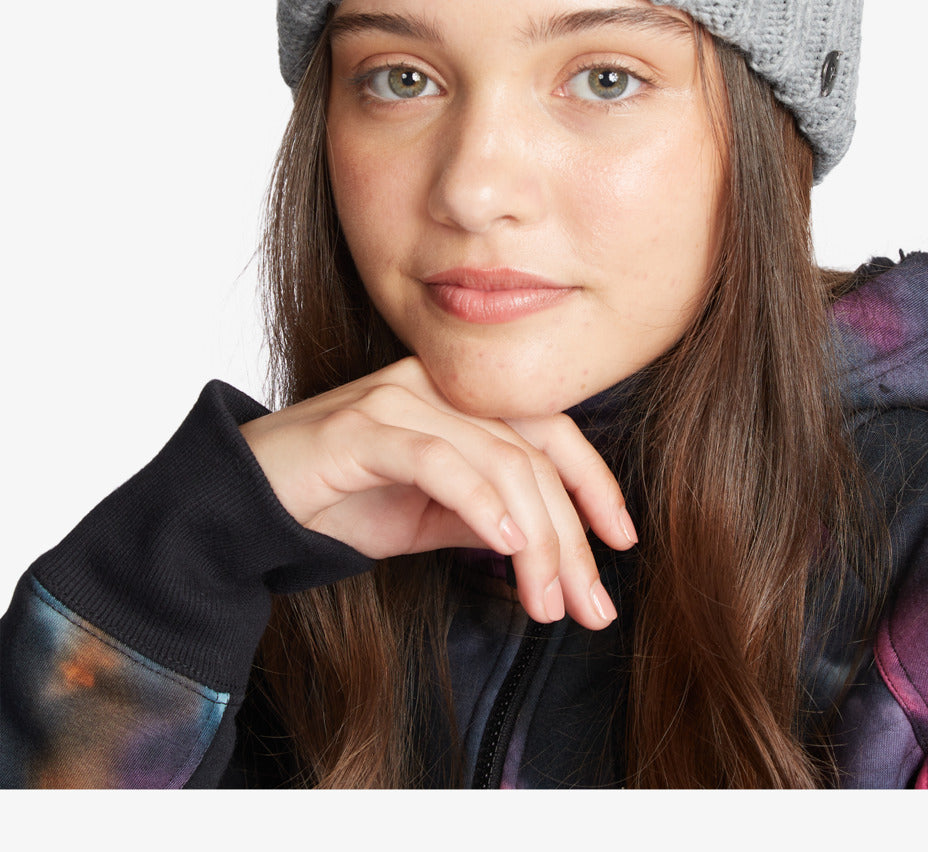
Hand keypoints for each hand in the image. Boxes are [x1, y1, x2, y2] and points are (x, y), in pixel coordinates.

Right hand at [238, 356, 635, 629]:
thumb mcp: (425, 516)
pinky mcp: (363, 424)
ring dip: (536, 538)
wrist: (242, 504)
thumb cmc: (333, 503)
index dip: (593, 483)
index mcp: (456, 398)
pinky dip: (480, 501)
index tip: (622, 542)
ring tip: (550, 600)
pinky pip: (438, 458)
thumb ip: (483, 515)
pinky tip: (507, 544)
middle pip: (531, 452)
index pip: (548, 430)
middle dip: (571, 534)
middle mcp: (436, 385)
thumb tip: (548, 542)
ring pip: (497, 459)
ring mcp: (399, 397)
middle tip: (590, 605)